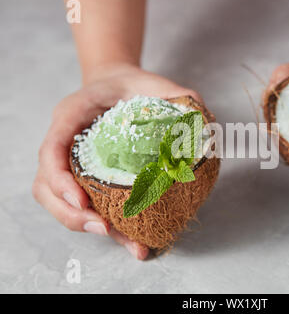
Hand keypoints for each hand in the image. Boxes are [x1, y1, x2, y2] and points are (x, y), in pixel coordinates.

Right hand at [32, 63, 201, 259]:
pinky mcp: (87, 178)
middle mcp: (65, 143)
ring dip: (89, 227)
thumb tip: (202, 117)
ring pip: (62, 203)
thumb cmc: (132, 85)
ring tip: (129, 244)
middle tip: (104, 228)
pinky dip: (109, 227)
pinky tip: (135, 243)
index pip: (52, 151)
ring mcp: (72, 163)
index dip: (60, 180)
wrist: (120, 88)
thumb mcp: (152, 82)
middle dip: (71, 214)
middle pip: (46, 187)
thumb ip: (176, 95)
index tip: (82, 201)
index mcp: (71, 115)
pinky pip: (87, 205)